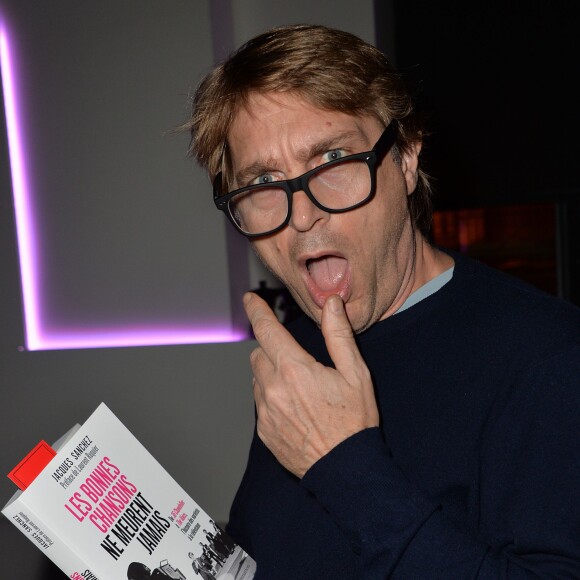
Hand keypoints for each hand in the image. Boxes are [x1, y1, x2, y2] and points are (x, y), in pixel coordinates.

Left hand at [244, 292, 379, 477]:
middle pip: (258, 354)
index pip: (267, 330)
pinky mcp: (264, 431)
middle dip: (272, 350)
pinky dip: (271, 398)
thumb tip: (331, 304)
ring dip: (271, 375)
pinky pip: (260, 403)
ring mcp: (266, 412)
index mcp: (295, 369)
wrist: (346, 469)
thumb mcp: (355, 373)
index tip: (250, 299)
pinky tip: (295, 409)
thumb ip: (338, 335)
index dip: (257, 310)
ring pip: (257, 379)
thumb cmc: (354, 420)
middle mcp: (274, 389)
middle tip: (297, 361)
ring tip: (300, 390)